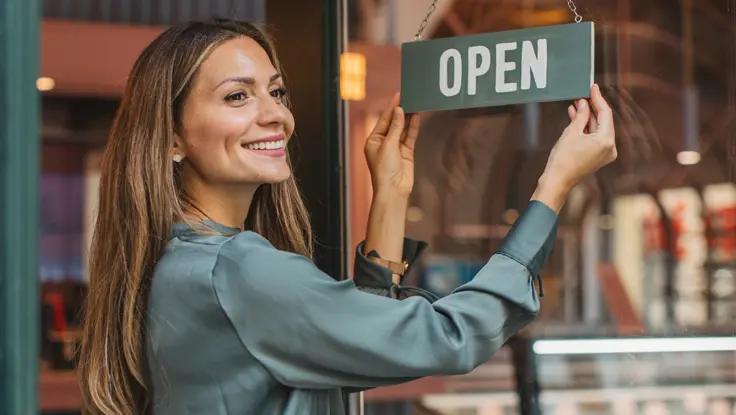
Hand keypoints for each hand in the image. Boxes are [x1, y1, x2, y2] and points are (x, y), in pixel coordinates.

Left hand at [364, 93, 420, 197]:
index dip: (392, 108)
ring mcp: (395, 147)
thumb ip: (395, 128)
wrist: (394, 190)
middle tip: (409, 97)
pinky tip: (417, 117)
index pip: (383, 120)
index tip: (399, 95)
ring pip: (403, 129)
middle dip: (401, 111)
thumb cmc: (384, 170)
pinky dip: (413, 127)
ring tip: (415, 103)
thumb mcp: (388, 145)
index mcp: (373, 140)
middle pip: (393, 123)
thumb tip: (399, 111)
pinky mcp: (406, 152)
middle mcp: (384, 142)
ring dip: (408, 117)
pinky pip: (410, 137)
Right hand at [532, 84, 616, 211]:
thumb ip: (580, 115)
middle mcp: (610, 147)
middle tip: (583, 95)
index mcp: (606, 140)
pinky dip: (586, 128)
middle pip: (603, 121)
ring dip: (588, 117)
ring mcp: (605, 153)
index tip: (593, 87)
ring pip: (598, 128)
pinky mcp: (598, 156)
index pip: (605, 113)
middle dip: (592, 108)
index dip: (597, 98)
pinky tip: (576, 118)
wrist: (557, 181)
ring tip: (576, 105)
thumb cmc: (563, 160)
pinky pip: (594, 137)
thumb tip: (584, 103)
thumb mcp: (571, 132)